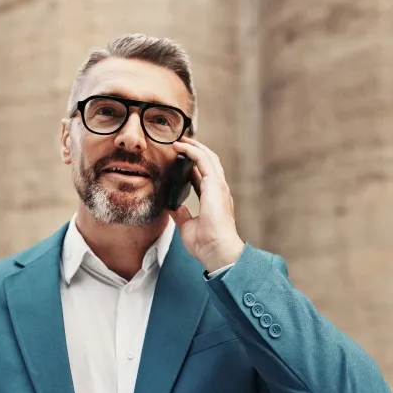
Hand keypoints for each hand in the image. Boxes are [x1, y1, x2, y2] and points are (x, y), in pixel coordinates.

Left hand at [169, 137, 244, 271]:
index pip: (204, 177)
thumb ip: (182, 215)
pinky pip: (203, 160)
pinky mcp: (215, 185)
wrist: (217, 251)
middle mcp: (219, 190)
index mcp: (214, 200)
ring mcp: (219, 186)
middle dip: (195, 151)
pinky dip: (192, 150)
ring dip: (193, 147)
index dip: (193, 166)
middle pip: (209, 162)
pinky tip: (180, 146)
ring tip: (178, 140)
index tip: (180, 160)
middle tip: (179, 144)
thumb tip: (173, 207)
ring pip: (208, 157)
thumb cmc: (206, 244)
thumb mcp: (188, 227)